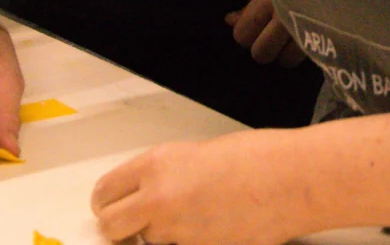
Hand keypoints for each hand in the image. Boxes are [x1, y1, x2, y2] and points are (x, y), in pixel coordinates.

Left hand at [91, 129, 310, 244]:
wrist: (285, 180)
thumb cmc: (251, 159)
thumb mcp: (192, 155)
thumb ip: (162, 174)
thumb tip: (144, 192)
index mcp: (154, 165)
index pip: (105, 192)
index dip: (105, 203)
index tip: (108, 207)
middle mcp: (158, 198)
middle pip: (111, 226)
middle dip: (118, 228)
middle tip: (128, 226)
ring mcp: (177, 231)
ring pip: (145, 242)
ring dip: (154, 237)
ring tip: (180, 221)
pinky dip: (181, 243)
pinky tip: (201, 230)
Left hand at [225, 0, 305, 66]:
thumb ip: (251, 4)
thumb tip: (229, 21)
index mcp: (269, 0)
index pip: (242, 35)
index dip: (244, 32)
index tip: (252, 24)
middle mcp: (286, 21)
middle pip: (261, 54)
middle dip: (263, 46)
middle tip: (271, 31)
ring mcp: (309, 33)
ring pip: (286, 62)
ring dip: (285, 52)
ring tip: (292, 34)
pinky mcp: (329, 41)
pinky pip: (308, 58)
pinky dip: (305, 51)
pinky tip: (309, 35)